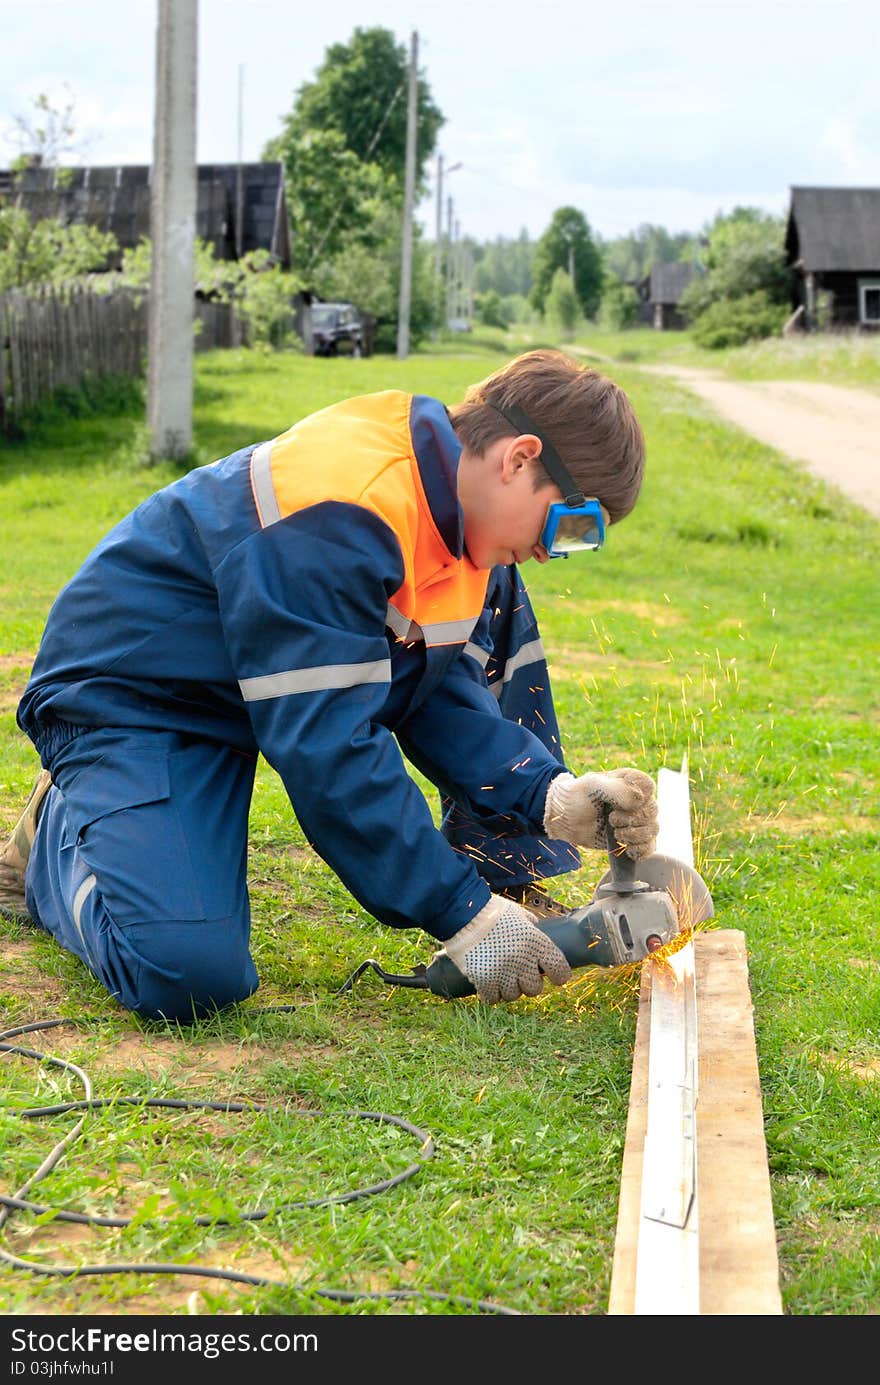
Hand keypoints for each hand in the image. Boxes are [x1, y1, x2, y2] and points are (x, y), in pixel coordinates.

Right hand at [440, 895, 571, 1003]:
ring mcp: (503, 972)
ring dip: (507, 988)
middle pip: (534, 989)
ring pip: (513, 995)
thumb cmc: (493, 912)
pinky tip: (487, 982)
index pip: (559, 970)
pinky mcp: (484, 980)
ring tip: (499, 975)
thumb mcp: (520, 916)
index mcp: (536, 942)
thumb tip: (539, 934)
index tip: (554, 976)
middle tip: (518, 974)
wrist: (463, 913)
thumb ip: (532, 928)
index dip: (559, 976)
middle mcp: (523, 960)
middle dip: (527, 983)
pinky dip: (490, 993)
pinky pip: (493, 998)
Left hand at [543, 768, 657, 859]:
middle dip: (632, 819)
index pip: (648, 787)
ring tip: (615, 833)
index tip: (617, 804)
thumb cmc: (578, 796)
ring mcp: (637, 820)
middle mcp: (638, 800)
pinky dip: (641, 850)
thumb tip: (640, 801)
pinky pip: (649, 847)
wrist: (566, 818)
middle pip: (652, 811)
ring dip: (635, 835)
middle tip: (611, 820)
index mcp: (630, 781)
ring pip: (653, 829)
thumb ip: (616, 788)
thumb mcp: (592, 785)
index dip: (636, 798)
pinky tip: (627, 848)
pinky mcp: (634, 839)